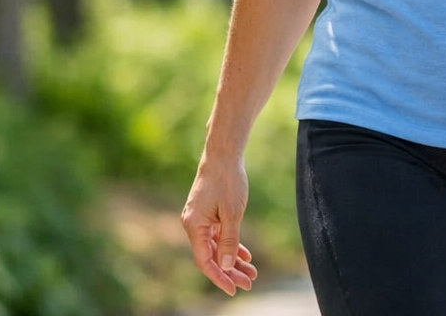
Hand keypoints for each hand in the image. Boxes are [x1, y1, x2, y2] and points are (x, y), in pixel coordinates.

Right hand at [181, 156, 259, 295]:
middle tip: (249, 283)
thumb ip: (229, 240)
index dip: (219, 277)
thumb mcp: (232, 213)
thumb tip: (227, 266)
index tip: (233, 289)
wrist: (223, 156)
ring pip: (217, 247)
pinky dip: (231, 245)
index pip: (205, 261)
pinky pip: (218, 236)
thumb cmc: (228, 181)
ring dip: (233, 260)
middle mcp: (193, 225)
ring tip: (252, 273)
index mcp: (194, 226)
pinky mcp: (207, 214)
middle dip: (230, 272)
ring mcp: (200, 220)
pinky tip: (245, 256)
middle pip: (211, 256)